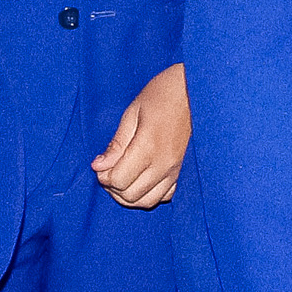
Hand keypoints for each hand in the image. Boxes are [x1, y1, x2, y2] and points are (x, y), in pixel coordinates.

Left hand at [95, 64, 191, 208]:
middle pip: (130, 195)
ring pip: (146, 201)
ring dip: (128, 195)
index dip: (103, 176)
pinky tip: (141, 180)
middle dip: (112, 187)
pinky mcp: (180, 170)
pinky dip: (148, 194)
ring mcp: (174, 169)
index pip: (118, 180)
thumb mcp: (132, 113)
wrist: (193, 90)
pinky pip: (164, 196)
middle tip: (108, 170)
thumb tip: (98, 166)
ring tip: (121, 178)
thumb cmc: (161, 95)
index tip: (100, 164)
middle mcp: (163, 163)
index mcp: (148, 146)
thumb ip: (116, 144)